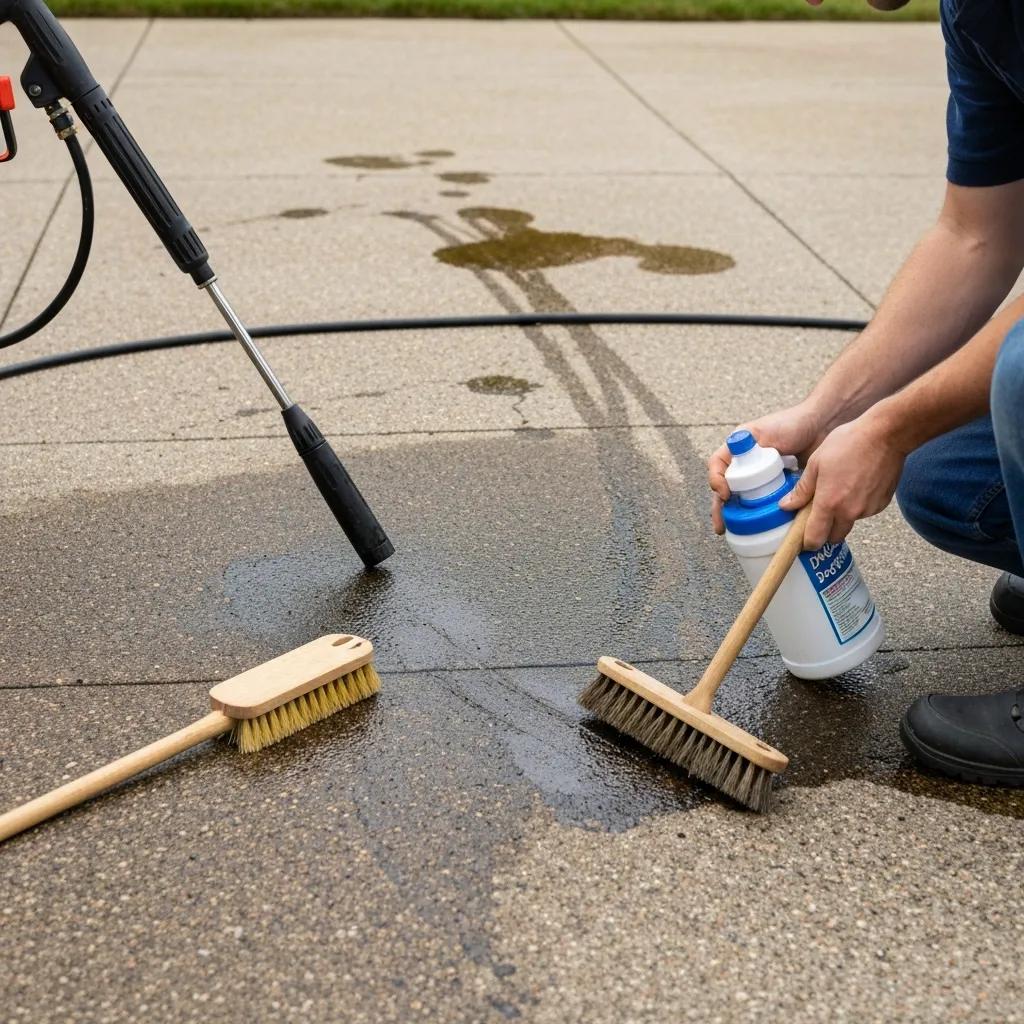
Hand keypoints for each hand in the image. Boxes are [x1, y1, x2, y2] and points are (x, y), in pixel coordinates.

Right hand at [708, 400, 828, 533]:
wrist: (822, 427)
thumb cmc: (789, 423)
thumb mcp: (757, 432)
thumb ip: (740, 446)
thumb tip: (730, 477)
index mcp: (737, 453)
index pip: (717, 471)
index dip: (716, 484)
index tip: (725, 496)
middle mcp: (747, 468)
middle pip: (727, 492)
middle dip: (722, 512)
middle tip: (723, 528)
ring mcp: (763, 480)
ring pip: (746, 503)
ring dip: (741, 519)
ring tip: (739, 534)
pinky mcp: (781, 490)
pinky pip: (769, 506)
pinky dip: (764, 518)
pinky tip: (764, 530)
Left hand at [778, 406, 907, 548]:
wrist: (885, 435)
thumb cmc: (848, 444)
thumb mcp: (816, 464)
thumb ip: (802, 490)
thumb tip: (787, 505)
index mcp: (829, 503)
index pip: (815, 538)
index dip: (807, 543)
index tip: (803, 540)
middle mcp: (850, 512)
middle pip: (834, 537)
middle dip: (825, 532)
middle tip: (818, 515)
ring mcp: (868, 509)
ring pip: (850, 523)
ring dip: (842, 516)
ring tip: (840, 490)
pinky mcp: (882, 504)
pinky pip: (865, 512)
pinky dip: (858, 505)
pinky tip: (857, 485)